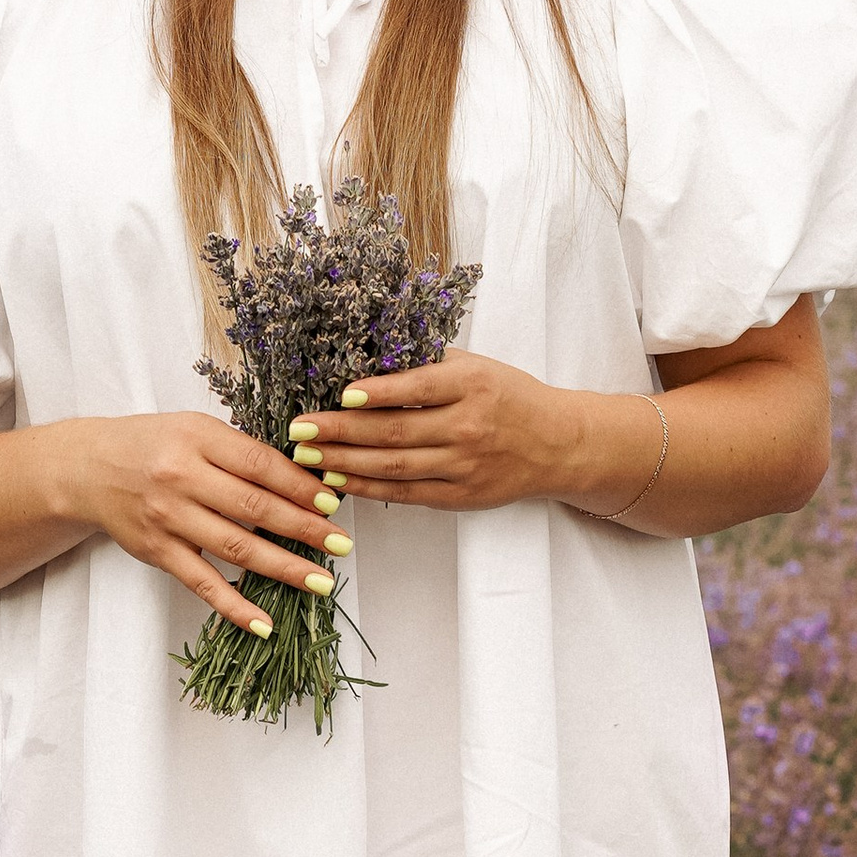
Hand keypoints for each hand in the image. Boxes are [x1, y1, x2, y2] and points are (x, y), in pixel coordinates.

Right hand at [64, 411, 346, 635]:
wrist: (89, 468)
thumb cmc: (153, 446)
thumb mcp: (196, 430)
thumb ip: (241, 452)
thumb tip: (304, 482)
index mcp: (198, 439)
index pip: (260, 465)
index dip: (300, 486)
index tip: (332, 503)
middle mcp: (182, 478)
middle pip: (254, 507)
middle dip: (304, 528)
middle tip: (341, 544)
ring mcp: (169, 518)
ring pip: (235, 547)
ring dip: (283, 567)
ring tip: (321, 581)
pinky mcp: (158, 551)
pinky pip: (202, 583)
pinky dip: (234, 607)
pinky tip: (265, 623)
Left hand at [301, 354, 641, 515]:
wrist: (557, 444)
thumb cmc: (510, 398)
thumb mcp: (477, 367)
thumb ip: (428, 364)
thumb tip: (367, 360)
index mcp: (472, 385)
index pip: (416, 388)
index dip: (376, 393)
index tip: (340, 394)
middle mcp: (467, 427)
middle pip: (393, 431)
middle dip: (340, 432)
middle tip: (299, 429)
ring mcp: (463, 466)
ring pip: (393, 466)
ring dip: (344, 463)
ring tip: (307, 457)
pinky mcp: (459, 496)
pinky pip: (404, 493)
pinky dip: (367, 488)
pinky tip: (337, 481)